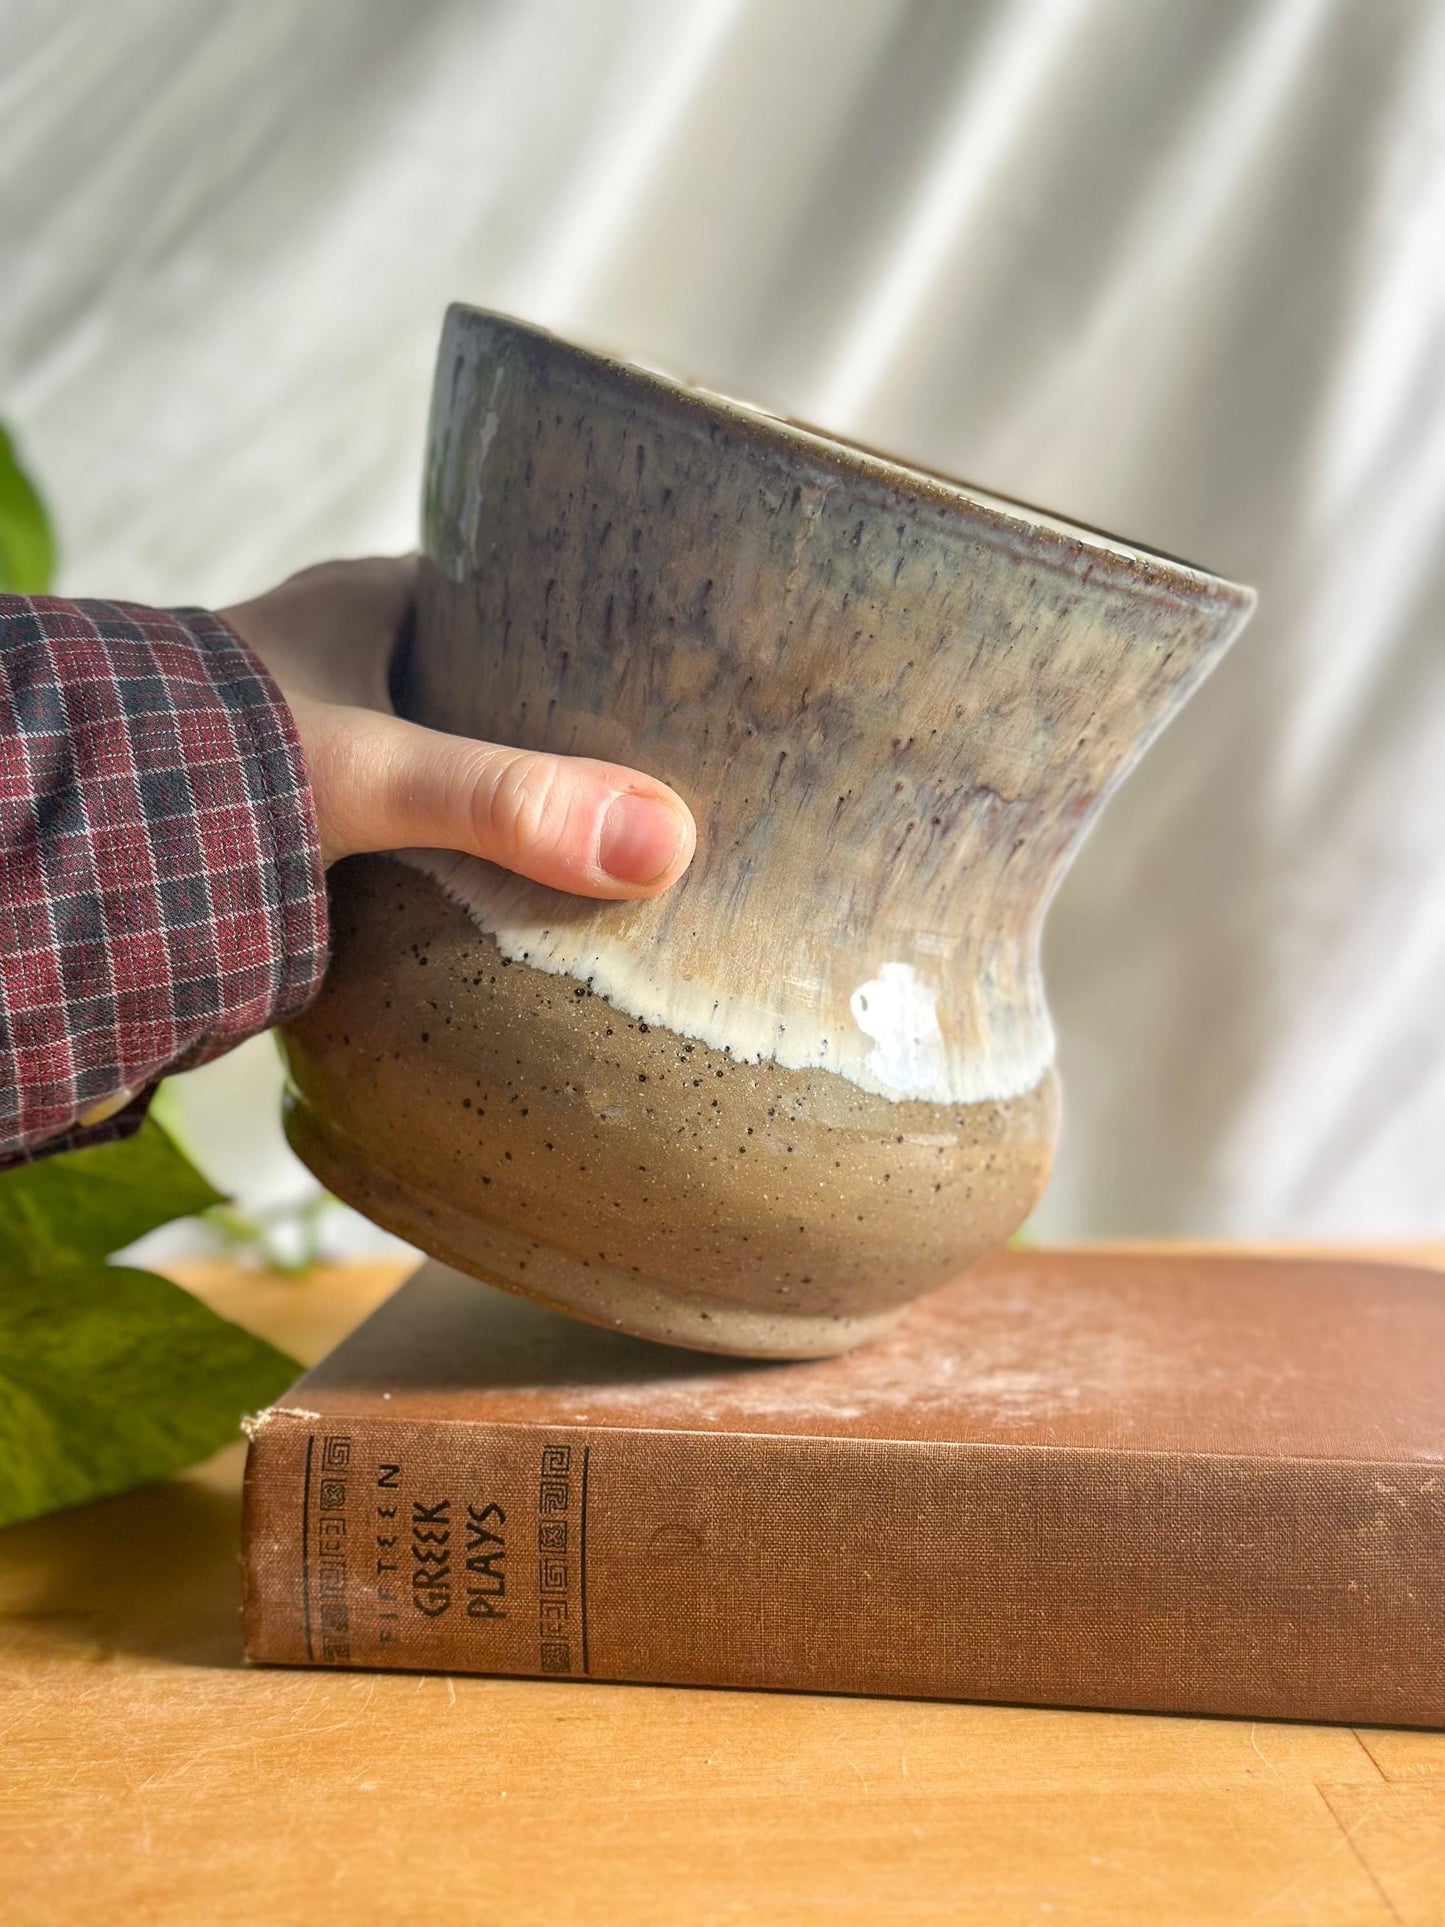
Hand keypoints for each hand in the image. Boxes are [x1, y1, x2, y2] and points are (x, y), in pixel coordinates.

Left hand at [221, 556, 695, 894]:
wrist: (60, 827)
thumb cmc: (206, 762)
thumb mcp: (380, 774)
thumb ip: (510, 804)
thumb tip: (662, 842)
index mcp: (373, 601)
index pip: (511, 589)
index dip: (585, 626)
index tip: (658, 673)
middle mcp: (345, 652)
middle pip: (482, 674)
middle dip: (551, 717)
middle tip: (644, 766)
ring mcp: (317, 725)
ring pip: (440, 741)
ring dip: (494, 782)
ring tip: (591, 833)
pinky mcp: (294, 798)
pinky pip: (399, 805)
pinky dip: (441, 835)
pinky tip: (488, 882)